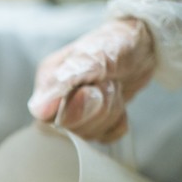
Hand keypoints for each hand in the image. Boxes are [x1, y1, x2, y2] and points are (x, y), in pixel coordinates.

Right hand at [28, 19, 155, 141]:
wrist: (141, 43)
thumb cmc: (113, 43)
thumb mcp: (93, 55)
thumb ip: (69, 81)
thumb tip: (41, 111)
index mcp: (48, 83)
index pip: (46, 117)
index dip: (72, 110)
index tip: (91, 90)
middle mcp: (56, 102)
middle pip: (70, 129)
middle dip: (98, 108)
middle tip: (109, 84)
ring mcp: (75, 115)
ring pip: (89, 134)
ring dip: (111, 112)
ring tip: (114, 88)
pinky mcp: (94, 124)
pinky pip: (105, 137)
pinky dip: (118, 122)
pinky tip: (119, 103)